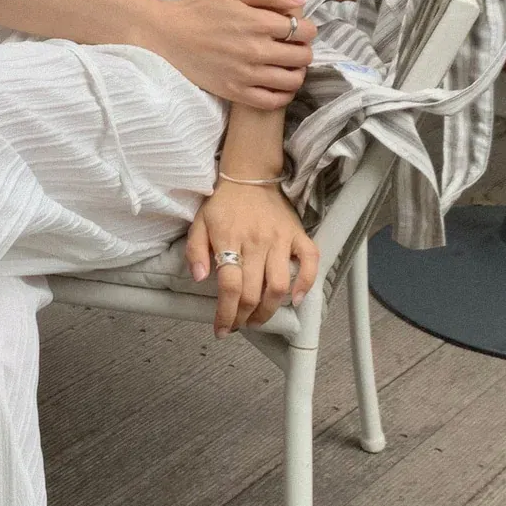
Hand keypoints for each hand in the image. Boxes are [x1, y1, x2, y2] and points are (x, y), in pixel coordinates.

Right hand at [143, 0, 316, 108]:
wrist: (165, 35)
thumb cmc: (198, 10)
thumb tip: (302, 1)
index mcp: (257, 23)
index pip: (303, 31)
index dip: (307, 29)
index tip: (298, 29)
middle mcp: (256, 51)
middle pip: (302, 57)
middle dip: (303, 50)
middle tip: (292, 47)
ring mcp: (246, 74)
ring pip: (292, 80)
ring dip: (297, 72)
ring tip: (287, 66)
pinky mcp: (235, 92)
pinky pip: (272, 102)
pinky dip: (283, 95)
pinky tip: (279, 85)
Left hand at [185, 181, 319, 334]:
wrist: (249, 176)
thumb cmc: (222, 204)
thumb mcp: (199, 223)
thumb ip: (195, 251)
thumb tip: (200, 278)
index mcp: (229, 239)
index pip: (230, 286)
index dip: (225, 313)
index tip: (221, 329)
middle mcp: (257, 242)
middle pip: (252, 292)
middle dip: (243, 318)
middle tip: (237, 325)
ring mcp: (280, 239)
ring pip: (278, 286)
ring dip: (268, 311)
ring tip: (258, 319)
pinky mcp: (298, 235)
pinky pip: (310, 262)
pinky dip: (306, 284)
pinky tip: (296, 300)